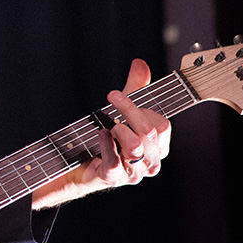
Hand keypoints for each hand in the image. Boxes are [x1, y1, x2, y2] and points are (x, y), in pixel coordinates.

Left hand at [32, 59, 171, 208]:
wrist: (80, 164)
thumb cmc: (109, 137)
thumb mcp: (123, 110)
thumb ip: (135, 88)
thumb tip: (140, 64)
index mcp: (158, 147)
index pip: (162, 124)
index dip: (141, 107)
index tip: (119, 96)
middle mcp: (150, 162)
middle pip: (150, 132)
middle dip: (129, 111)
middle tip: (112, 98)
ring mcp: (133, 172)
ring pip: (135, 147)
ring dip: (120, 130)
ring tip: (109, 125)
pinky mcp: (114, 178)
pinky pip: (114, 161)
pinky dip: (106, 144)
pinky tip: (100, 134)